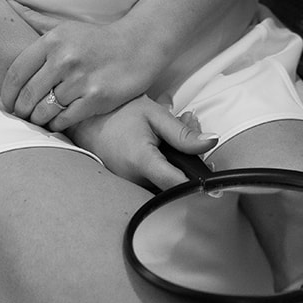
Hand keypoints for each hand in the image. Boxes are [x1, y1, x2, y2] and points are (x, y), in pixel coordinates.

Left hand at [1, 4, 160, 130]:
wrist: (137, 47)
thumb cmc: (96, 39)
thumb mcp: (64, 26)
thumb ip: (33, 18)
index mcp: (53, 40)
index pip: (16, 73)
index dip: (7, 93)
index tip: (7, 102)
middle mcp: (65, 59)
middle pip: (27, 96)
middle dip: (21, 110)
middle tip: (22, 114)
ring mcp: (80, 80)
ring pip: (44, 111)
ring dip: (38, 119)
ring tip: (39, 118)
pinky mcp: (95, 99)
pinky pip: (64, 120)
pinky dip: (56, 124)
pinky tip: (58, 120)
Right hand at [67, 98, 217, 190]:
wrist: (87, 122)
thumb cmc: (119, 114)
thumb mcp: (153, 114)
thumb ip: (182, 132)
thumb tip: (211, 142)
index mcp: (142, 162)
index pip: (178, 186)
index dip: (200, 186)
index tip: (216, 183)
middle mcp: (135, 181)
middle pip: (176, 184)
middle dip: (192, 161)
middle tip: (192, 128)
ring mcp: (130, 188)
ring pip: (166, 183)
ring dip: (180, 161)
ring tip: (178, 127)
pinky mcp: (129, 188)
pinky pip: (155, 182)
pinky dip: (167, 166)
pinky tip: (166, 143)